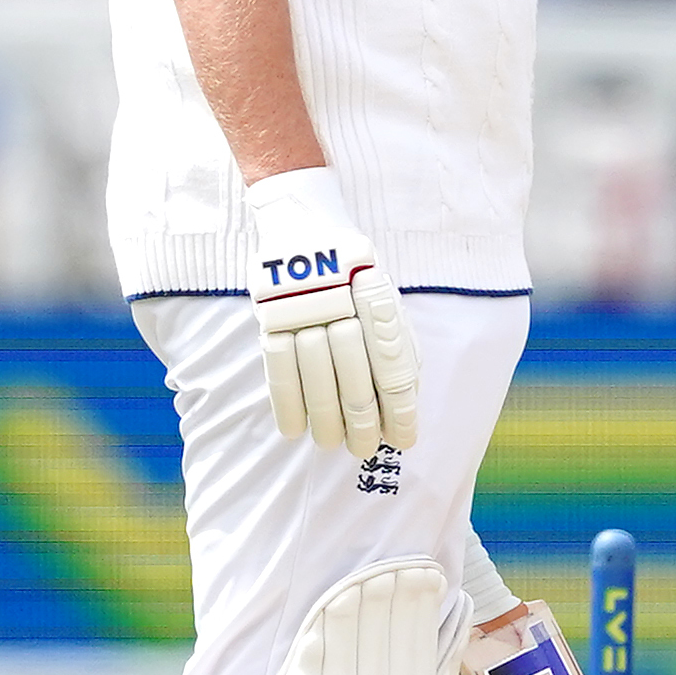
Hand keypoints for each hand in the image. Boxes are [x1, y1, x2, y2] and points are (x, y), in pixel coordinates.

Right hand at [244, 167, 420, 458]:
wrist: (302, 224)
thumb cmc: (352, 268)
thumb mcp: (383, 290)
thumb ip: (395, 338)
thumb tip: (406, 396)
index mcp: (377, 297)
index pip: (392, 365)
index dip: (398, 408)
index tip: (403, 440)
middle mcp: (340, 304)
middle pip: (354, 377)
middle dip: (361, 422)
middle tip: (364, 450)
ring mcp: (301, 309)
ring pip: (315, 378)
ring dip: (324, 419)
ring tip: (331, 445)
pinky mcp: (269, 313)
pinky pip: (277, 367)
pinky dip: (286, 403)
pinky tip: (294, 429)